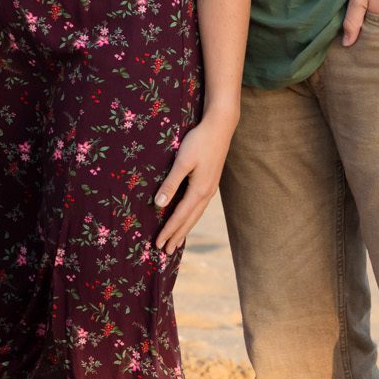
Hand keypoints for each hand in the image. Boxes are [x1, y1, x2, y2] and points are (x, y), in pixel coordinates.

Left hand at [153, 116, 234, 254]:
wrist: (220, 127)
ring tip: (176, 241)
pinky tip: (188, 217)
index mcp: (199, 190)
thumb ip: (171, 183)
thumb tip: (159, 204)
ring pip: (195, 214)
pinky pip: (198, 206)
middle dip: (177, 235)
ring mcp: (210, 189)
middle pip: (189, 220)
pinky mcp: (210, 182)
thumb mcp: (182, 161)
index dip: (168, 230)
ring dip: (185, 229)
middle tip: (165, 251)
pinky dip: (191, 217)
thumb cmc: (198, 141)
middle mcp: (207, 193)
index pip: (180, 216)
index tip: (158, 244)